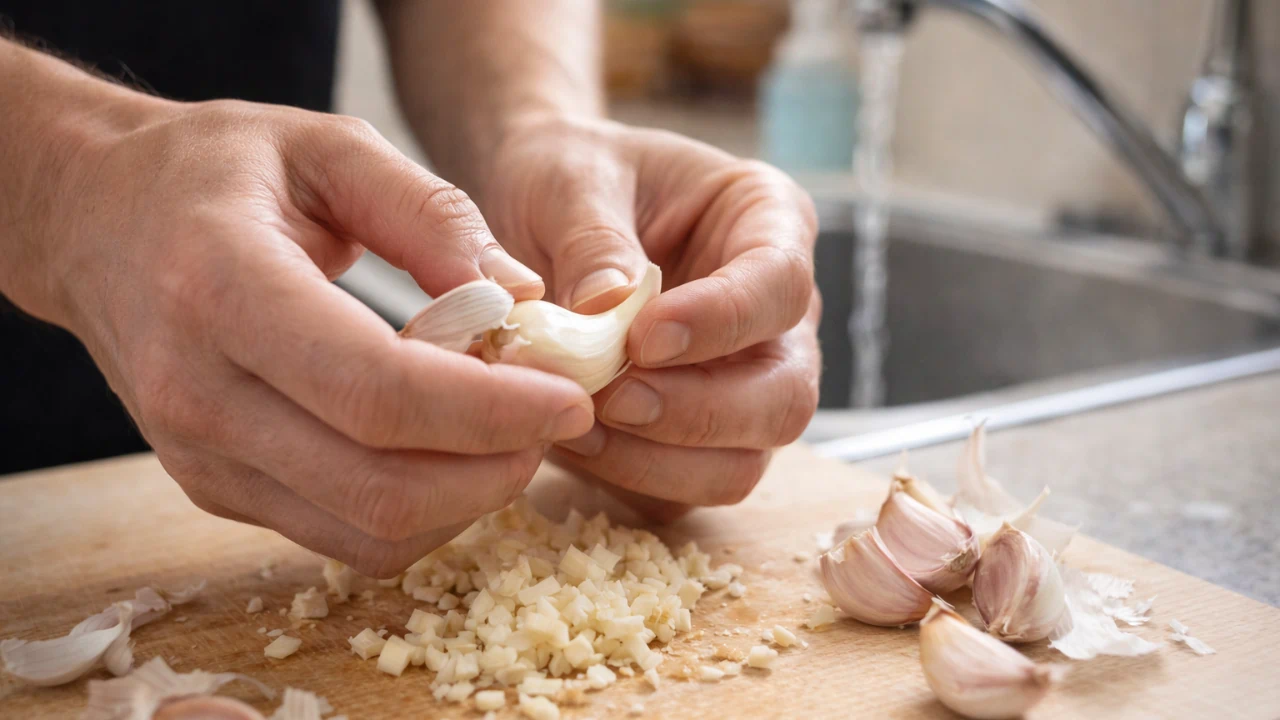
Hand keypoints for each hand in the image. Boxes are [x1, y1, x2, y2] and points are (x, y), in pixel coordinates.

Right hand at [16, 98, 595, 574]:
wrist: (98, 222)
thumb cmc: (217, 173)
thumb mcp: (327, 145)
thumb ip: (430, 212)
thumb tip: (523, 298)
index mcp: (220, 290)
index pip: (376, 392)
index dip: (489, 411)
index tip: (570, 397)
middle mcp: (198, 394)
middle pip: (379, 486)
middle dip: (497, 466)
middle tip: (556, 415)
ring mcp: (201, 458)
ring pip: (368, 532)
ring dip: (468, 498)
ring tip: (512, 430)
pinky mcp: (216, 490)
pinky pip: (344, 538)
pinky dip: (423, 512)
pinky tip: (453, 451)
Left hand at [479, 117, 821, 518]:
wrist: (536, 216)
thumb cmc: (571, 178)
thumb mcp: (572, 178)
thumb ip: (593, 239)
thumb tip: (608, 310)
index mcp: (769, 223)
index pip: (780, 284)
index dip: (723, 321)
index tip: (644, 337)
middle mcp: (775, 317)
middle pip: (785, 393)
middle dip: (700, 412)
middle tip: (612, 398)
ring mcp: (744, 385)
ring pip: (744, 459)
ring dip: (660, 459)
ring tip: (576, 425)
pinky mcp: (698, 440)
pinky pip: (686, 488)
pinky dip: (630, 479)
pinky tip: (571, 444)